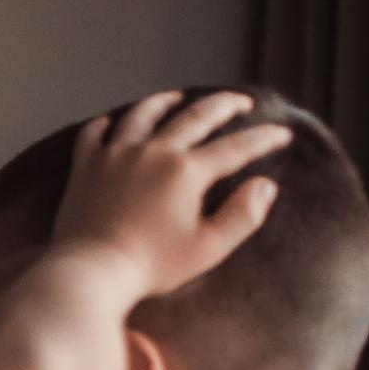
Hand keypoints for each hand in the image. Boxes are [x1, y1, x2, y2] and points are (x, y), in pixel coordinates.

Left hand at [51, 89, 293, 298]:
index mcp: (187, 171)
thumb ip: (243, 216)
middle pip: (195, 116)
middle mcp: (153, 152)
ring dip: (164, 101)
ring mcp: (116, 155)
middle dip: (224, 105)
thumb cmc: (151, 265)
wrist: (90, 271)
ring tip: (177, 97)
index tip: (282, 134)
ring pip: (143, 114)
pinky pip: (93, 134)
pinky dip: (104, 124)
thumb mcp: (208, 248)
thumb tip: (266, 186)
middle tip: (240, 102)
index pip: (236, 147)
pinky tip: (110, 122)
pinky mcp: (85, 167)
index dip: (263, 139)